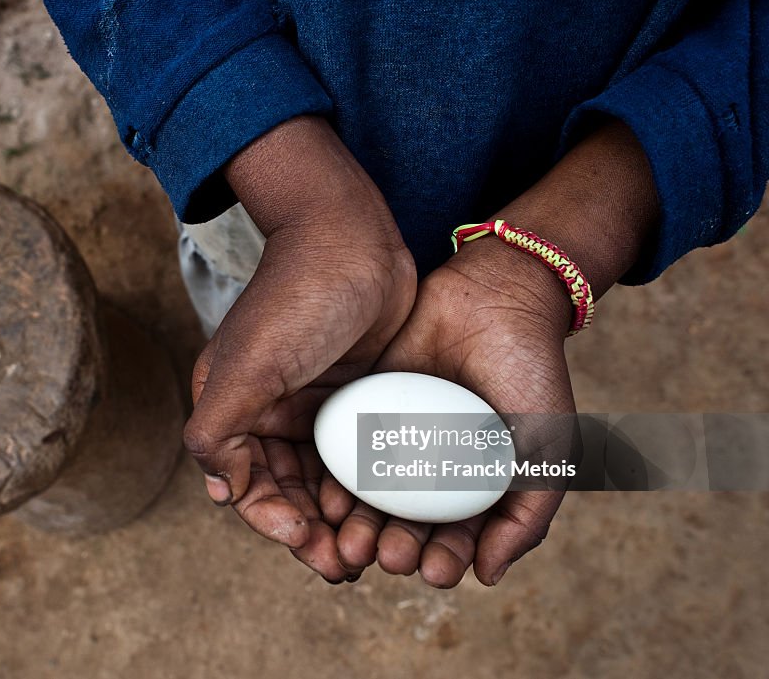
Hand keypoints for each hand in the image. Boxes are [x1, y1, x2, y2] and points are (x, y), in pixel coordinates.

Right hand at [184, 116, 416, 580]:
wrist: (350, 237)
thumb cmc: (295, 297)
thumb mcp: (247, 366)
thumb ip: (216, 431)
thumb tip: (221, 493)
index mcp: (232, 410)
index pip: (247, 488)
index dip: (276, 524)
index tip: (312, 547)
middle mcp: (267, 415)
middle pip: (287, 493)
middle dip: (312, 533)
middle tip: (347, 564)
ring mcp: (312, 408)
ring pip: (324, 482)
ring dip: (341, 517)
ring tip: (372, 548)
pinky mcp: (353, 399)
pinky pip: (356, 456)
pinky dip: (365, 486)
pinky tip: (390, 509)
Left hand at [330, 120, 660, 585]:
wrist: (495, 298)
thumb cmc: (530, 373)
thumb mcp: (547, 447)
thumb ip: (527, 514)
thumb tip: (488, 578)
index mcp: (476, 484)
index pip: (457, 537)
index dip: (446, 558)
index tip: (435, 571)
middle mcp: (433, 469)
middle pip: (408, 524)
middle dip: (397, 548)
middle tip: (388, 558)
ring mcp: (398, 441)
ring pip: (372, 497)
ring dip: (361, 526)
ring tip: (352, 543)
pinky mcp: (365, 411)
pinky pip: (346, 453)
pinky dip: (338, 481)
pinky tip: (331, 499)